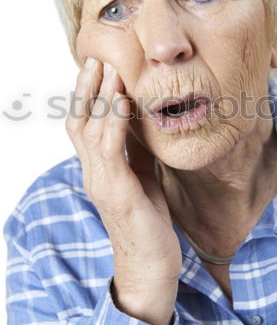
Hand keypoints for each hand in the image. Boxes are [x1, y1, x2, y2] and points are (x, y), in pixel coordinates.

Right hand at [65, 58, 181, 324]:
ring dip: (101, 98)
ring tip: (109, 69)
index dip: (87, 97)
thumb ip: (135, 152)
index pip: (83, 126)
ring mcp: (101, 183)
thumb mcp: (141, 178)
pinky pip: (112, 151)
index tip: (97, 68)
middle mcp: (93, 173)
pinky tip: (122, 102)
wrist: (150, 265)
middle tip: (95, 58)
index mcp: (98, 169)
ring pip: (91, 131)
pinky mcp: (117, 193)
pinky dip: (115, 123)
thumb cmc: (147, 220)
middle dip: (86, 89)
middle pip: (79, 122)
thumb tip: (141, 122)